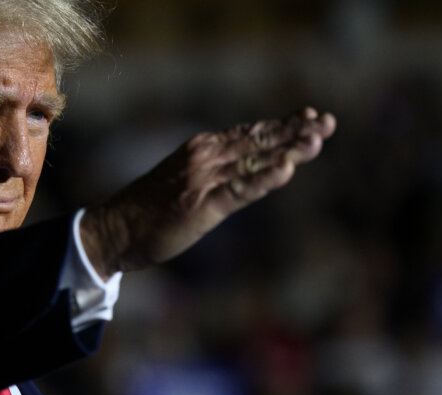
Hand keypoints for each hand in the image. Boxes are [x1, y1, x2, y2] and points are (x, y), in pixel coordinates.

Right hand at [80, 108, 335, 277]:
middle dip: (294, 132)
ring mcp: (203, 180)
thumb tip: (245, 170)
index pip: (250, 134)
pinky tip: (287, 171)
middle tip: (327, 123)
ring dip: (288, 150)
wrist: (114, 231)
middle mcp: (205, 157)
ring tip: (317, 140)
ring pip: (254, 161)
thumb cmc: (148, 211)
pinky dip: (264, 179)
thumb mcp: (185, 183)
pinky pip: (239, 191)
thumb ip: (215, 173)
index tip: (312, 117)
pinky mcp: (201, 207)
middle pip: (258, 142)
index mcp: (201, 150)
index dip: (283, 126)